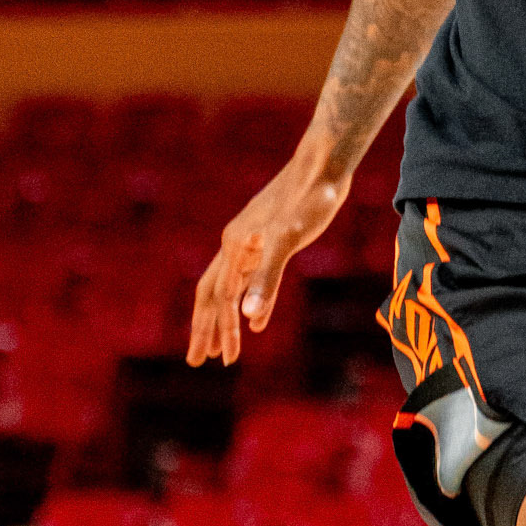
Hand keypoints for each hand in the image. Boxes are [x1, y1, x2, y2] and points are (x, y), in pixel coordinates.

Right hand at [186, 141, 350, 365]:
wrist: (326, 164)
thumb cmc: (308, 199)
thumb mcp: (289, 239)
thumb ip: (268, 278)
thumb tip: (250, 317)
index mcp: (234, 246)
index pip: (219, 297)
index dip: (217, 329)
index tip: (219, 360)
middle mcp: (236, 244)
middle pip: (213, 294)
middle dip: (206, 328)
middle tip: (198, 362)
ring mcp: (252, 242)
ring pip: (231, 287)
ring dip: (226, 319)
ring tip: (223, 351)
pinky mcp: (271, 239)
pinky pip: (253, 278)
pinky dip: (252, 302)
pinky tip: (257, 321)